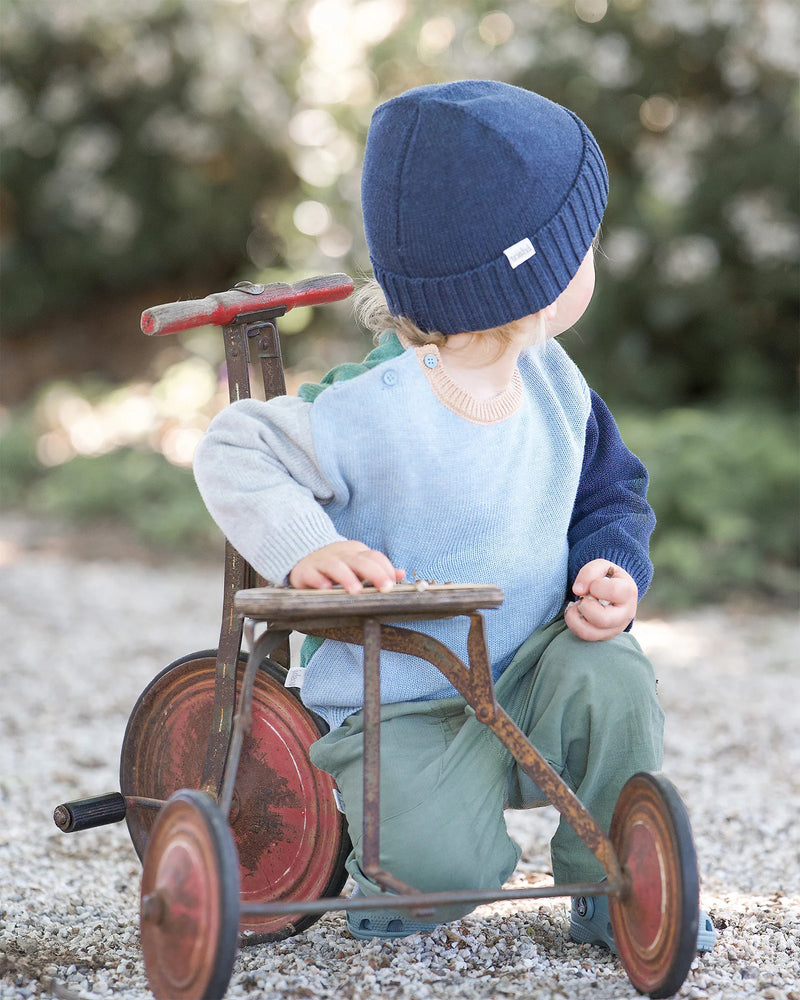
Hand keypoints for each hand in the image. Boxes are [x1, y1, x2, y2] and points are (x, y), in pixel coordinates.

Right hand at [289, 540, 404, 594]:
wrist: (302, 556)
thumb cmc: (336, 564)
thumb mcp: (358, 564)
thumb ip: (379, 570)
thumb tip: (401, 574)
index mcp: (356, 553)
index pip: (375, 557)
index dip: (385, 570)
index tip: (392, 584)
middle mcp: (341, 555)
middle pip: (360, 561)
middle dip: (375, 574)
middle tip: (384, 588)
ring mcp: (323, 561)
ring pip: (336, 566)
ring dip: (347, 578)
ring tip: (356, 590)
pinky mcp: (305, 571)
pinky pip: (312, 574)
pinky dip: (319, 580)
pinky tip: (325, 588)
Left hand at [565, 560, 637, 640]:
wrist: (614, 590)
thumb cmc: (607, 578)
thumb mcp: (602, 567)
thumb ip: (590, 572)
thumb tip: (578, 591)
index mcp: (628, 592)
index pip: (613, 591)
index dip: (596, 586)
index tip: (593, 585)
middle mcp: (626, 614)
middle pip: (602, 619)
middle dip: (586, 606)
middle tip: (584, 598)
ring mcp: (615, 628)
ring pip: (590, 633)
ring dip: (576, 617)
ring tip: (578, 605)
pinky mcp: (604, 636)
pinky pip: (585, 636)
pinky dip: (574, 623)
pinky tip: (576, 612)